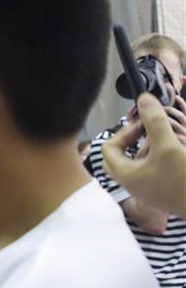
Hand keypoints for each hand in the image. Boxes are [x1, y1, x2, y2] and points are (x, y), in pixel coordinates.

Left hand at [103, 93, 185, 217]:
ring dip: (147, 146)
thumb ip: (154, 122)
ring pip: (137, 161)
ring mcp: (146, 187)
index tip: (145, 124)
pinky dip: (158, 155)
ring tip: (165, 136)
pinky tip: (174, 148)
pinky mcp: (161, 189)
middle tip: (149, 129)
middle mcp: (131, 182)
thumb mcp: (168, 146)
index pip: (108, 147)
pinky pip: (151, 168)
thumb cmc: (183, 179)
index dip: (124, 131)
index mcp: (125, 174)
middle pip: (120, 155)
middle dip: (132, 138)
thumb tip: (143, 98)